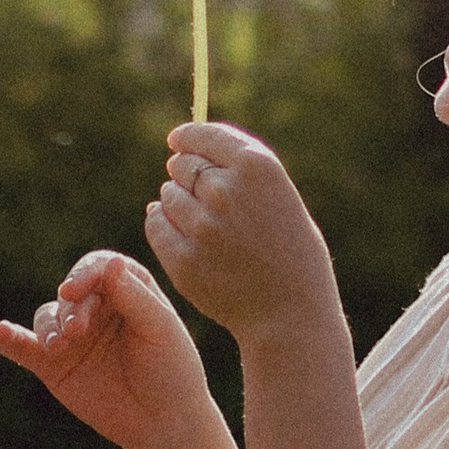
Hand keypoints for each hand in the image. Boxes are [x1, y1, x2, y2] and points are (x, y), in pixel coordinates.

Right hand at [0, 247, 213, 448]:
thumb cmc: (172, 369)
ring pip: (46, 317)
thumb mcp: (160, 330)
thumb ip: (133, 297)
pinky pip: (25, 347)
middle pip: (70, 292)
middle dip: (70, 308)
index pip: (98, 268)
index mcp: (126, 289)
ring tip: (57, 347)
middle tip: (76, 331)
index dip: (84, 274)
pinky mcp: (53, 364)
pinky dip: (10, 339)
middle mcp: (95, 307)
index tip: (74, 290)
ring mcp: (72, 335)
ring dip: (47, 327)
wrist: (164, 424)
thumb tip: (110, 263)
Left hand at [144, 125, 340, 341]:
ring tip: (204, 226)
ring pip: (167, 195)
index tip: (177, 140)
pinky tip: (183, 238)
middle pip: (182, 164)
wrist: (292, 314)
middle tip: (202, 197)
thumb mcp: (280, 196)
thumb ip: (238, 170)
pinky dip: (163, 227)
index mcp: (257, 167)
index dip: (186, 136)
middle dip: (186, 175)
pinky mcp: (182, 258)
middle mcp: (226, 190)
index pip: (203, 134)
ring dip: (177, 204)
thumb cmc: (292, 253)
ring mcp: (201, 225)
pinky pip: (156, 225)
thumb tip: (181, 147)